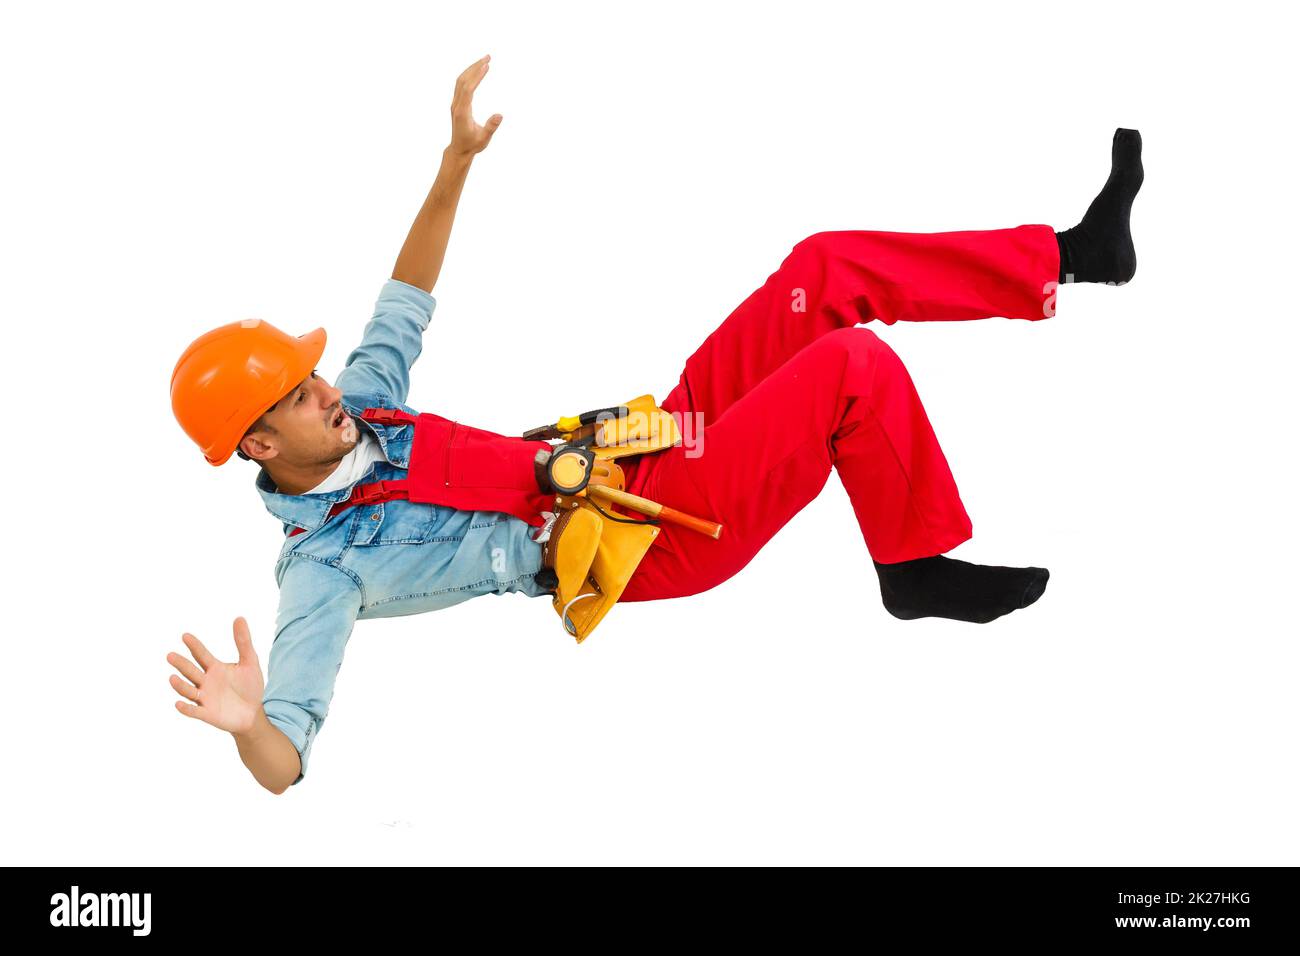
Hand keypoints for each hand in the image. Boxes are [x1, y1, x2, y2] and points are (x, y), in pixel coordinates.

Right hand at [167, 617, 264, 735]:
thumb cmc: (250, 687)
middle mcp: (206, 682)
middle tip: (170, 655)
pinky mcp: (207, 714)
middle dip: (181, 664)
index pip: (201, 655)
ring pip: (188, 691)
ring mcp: (205, 698)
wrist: (254, 712)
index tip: (185, 635)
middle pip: (190, 671)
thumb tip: (239, 617)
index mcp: (214, 668)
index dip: (194, 646)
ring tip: (172, 678)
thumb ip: (243, 642)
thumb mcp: (249, 662)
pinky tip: (178, 704)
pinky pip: (194, 711)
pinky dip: (186, 708)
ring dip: (180, 685)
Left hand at [448, 54, 501, 156]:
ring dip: (472, 68)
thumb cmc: (473, 145)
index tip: (486, 66)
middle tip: (488, 57)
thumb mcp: (484, 139)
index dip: (477, 76)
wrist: (459, 149)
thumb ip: (491, 127)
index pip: (468, 89)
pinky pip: (461, 84)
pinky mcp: (457, 103)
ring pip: (460, 81)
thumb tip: (500, 115)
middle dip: (475, 67)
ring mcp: (455, 103)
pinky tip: (477, 70)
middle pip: (463, 80)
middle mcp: (457, 105)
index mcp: (462, 112)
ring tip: (485, 60)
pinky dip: (469, 75)